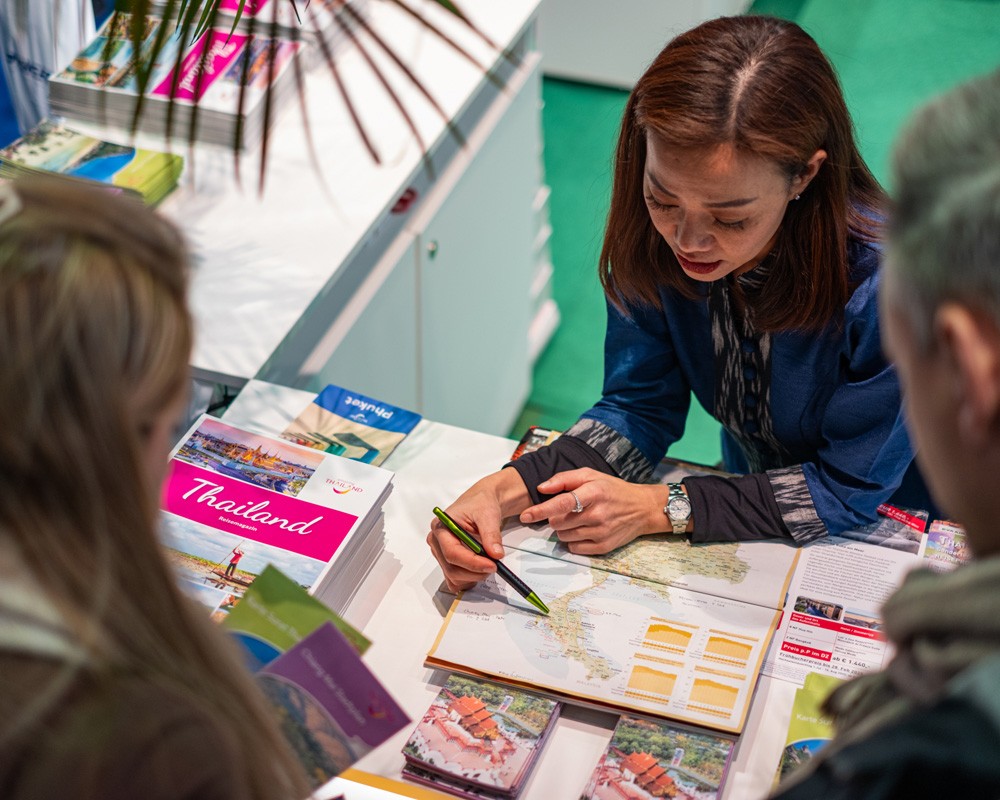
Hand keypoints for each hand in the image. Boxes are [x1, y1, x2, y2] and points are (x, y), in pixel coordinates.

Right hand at [426, 468, 529, 592]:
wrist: (481, 503)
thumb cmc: (479, 504)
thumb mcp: (488, 514)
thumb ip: (491, 535)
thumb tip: (495, 554)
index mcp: (441, 527)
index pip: (452, 553)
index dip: (472, 563)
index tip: (491, 565)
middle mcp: (437, 542)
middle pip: (451, 568)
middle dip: (475, 572)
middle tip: (494, 566)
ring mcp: (441, 554)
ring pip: (453, 577)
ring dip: (473, 576)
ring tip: (488, 564)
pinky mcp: (448, 562)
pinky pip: (455, 579)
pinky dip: (469, 579)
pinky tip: (480, 570)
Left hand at [518, 468, 669, 554]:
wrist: (642, 508)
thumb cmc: (613, 489)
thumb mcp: (591, 475)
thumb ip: (564, 479)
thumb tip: (541, 488)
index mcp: (593, 492)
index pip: (561, 503)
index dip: (540, 510)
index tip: (525, 515)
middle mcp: (597, 514)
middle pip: (558, 522)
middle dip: (556, 516)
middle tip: (568, 510)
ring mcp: (601, 532)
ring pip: (563, 536)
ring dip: (564, 529)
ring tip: (578, 519)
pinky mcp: (603, 547)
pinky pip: (574, 548)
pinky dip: (573, 540)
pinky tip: (584, 530)